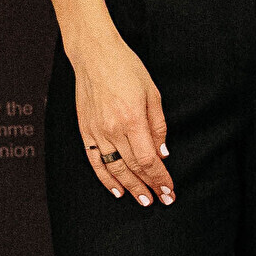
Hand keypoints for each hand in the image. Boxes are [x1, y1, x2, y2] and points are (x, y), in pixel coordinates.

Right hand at [66, 29, 173, 205]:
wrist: (94, 55)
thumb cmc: (127, 69)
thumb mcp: (153, 93)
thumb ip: (158, 126)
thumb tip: (162, 154)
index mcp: (132, 119)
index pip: (149, 160)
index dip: (160, 178)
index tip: (169, 190)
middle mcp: (112, 129)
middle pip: (133, 168)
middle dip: (149, 187)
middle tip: (160, 200)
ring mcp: (96, 132)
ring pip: (114, 169)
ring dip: (130, 188)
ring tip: (143, 200)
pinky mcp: (85, 131)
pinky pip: (95, 161)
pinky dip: (105, 178)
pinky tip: (116, 190)